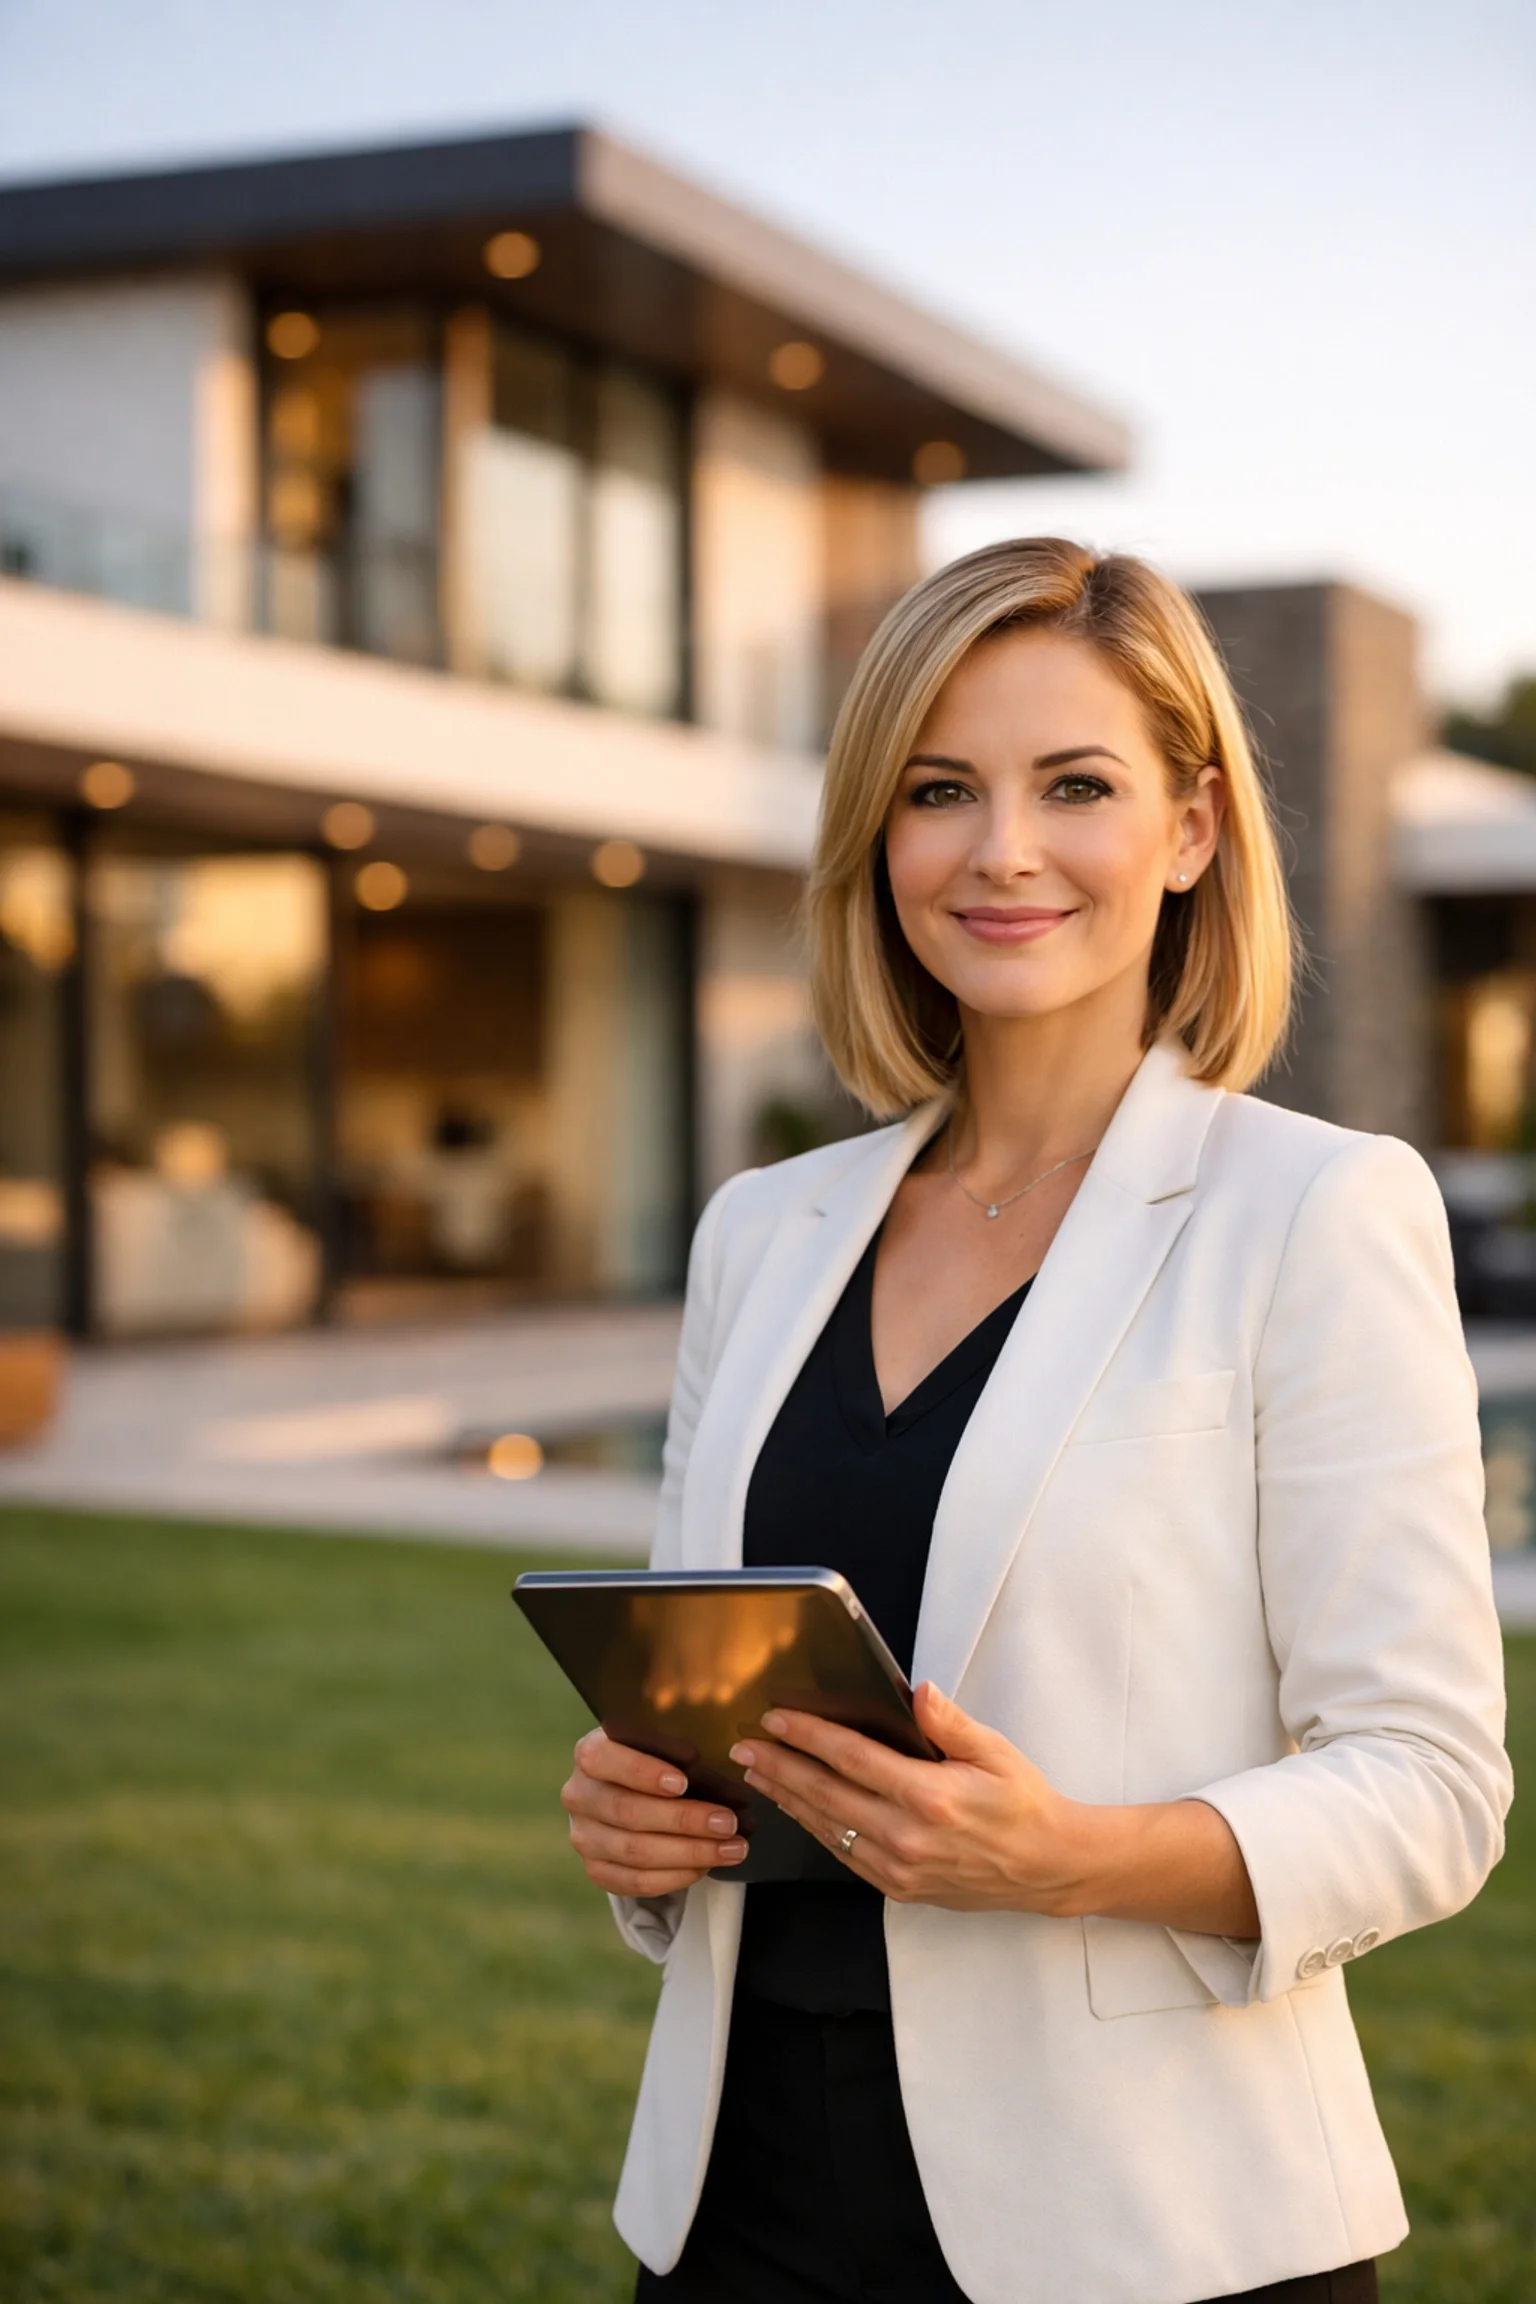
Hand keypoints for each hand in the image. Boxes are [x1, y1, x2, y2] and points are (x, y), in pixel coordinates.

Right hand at [561, 1728, 748, 1896]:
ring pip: (636, 1852)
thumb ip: (676, 1748)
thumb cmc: (655, 1760)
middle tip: (727, 1823)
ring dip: (689, 1853)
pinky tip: (706, 1867)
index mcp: (589, 1753)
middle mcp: (579, 1796)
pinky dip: (675, 1876)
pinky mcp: (596, 1870)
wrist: (629, 1792)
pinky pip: (636, 1882)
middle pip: (628, 1812)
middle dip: (683, 1820)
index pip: (604, 1759)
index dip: (642, 1772)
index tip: (682, 1782)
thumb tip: (715, 1763)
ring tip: (731, 1849)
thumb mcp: (659, 1743)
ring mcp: (584, 1837)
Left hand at [730, 1682, 1080, 1912]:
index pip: (852, 1758)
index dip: (809, 1736)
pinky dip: (816, 1829)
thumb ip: (950, 1722)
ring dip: (789, 1799)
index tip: (776, 1719)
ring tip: (758, 1775)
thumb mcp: (995, 1752)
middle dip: (780, 1768)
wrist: (1046, 1867)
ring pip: (829, 1828)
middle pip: (826, 1795)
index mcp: (929, 1796)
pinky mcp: (899, 1888)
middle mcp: (907, 1836)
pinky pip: (845, 1854)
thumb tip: (917, 1691)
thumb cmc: (1023, 1804)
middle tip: (745, 1747)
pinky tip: (798, 1809)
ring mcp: (900, 1867)